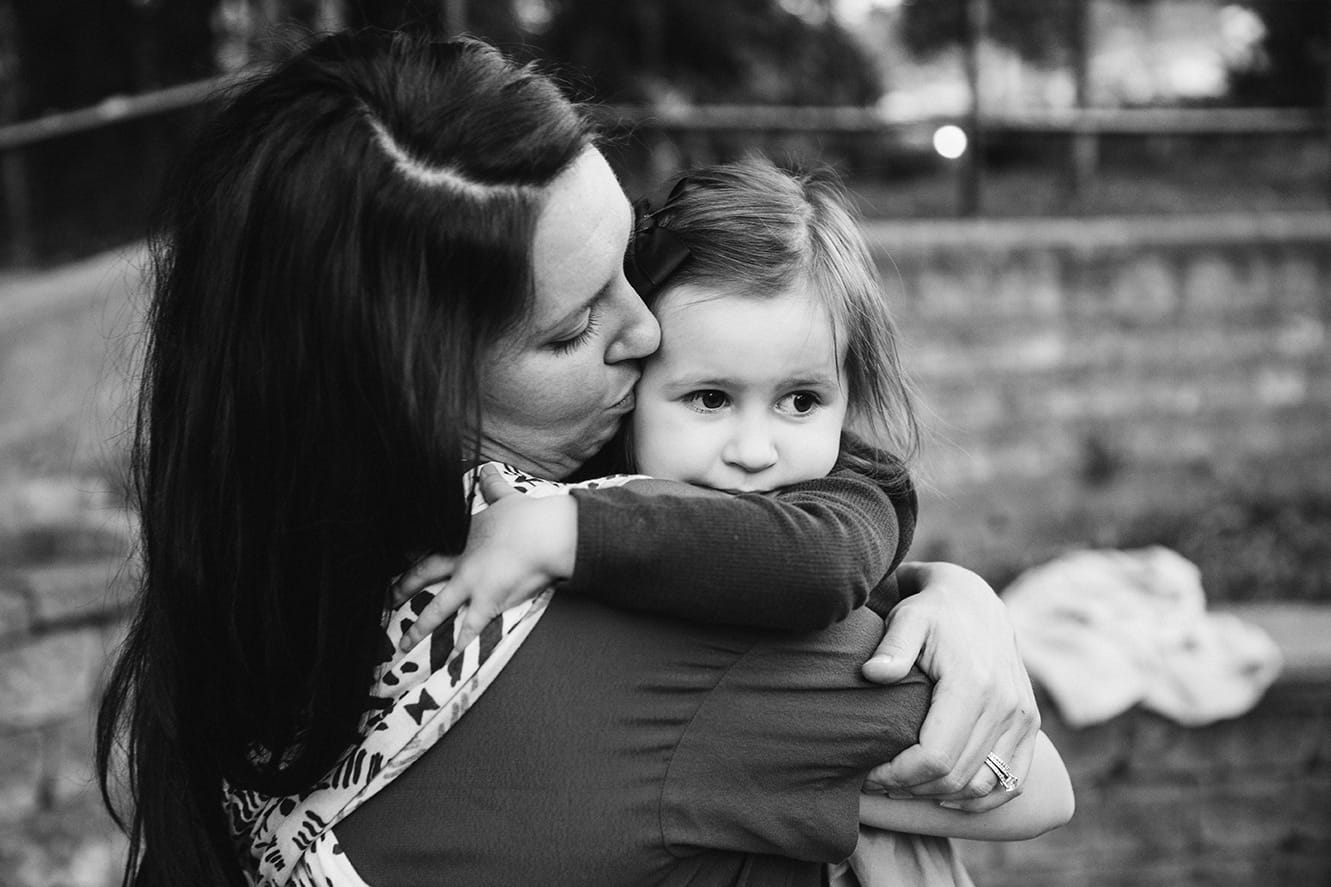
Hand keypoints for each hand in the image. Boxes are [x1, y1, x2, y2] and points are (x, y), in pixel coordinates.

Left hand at [393, 465, 576, 653]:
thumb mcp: (506, 498)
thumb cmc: (528, 517)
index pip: (431, 545)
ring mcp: (471, 585)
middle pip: (424, 575)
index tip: (398, 563)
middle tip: (388, 599)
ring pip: (436, 610)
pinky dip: (458, 646)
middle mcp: (461, 561)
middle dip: (402, 587)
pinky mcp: (487, 603)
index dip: (413, 555)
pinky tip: (447, 660)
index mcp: (462, 536)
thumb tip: (488, 470)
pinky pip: (469, 629)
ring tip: (403, 645)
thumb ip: (493, 486)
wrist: (547, 536)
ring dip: (419, 629)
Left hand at [861, 562, 1039, 812]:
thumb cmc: (931, 612)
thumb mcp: (907, 618)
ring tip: (904, 787)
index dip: (899, 775)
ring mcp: (1023, 717)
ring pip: (982, 785)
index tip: (869, 772)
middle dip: (912, 788)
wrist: (974, 601)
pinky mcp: (1030, 724)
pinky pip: (1013, 781)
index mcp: (974, 684)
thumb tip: (873, 674)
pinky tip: (945, 795)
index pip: (935, 756)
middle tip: (878, 783)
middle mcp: (1006, 704)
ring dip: (940, 795)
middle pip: (957, 777)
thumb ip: (892, 646)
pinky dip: (980, 798)